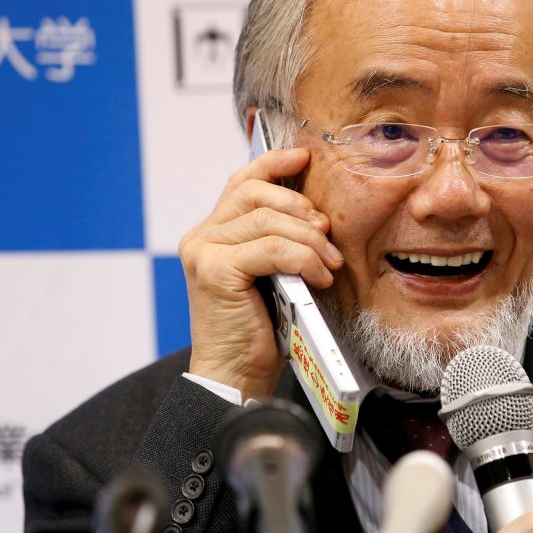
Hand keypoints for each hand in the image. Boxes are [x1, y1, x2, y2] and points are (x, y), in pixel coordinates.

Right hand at [179, 147, 343, 399]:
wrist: (236, 376)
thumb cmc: (261, 328)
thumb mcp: (275, 275)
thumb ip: (279, 242)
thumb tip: (316, 214)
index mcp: (213, 233)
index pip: (241, 182)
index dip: (273, 163)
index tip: (303, 156)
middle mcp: (202, 237)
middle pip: (255, 193)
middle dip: (300, 207)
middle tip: (327, 234)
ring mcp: (204, 252)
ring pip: (268, 221)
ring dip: (310, 240)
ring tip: (330, 264)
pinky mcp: (215, 271)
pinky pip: (272, 249)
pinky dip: (303, 259)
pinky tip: (320, 277)